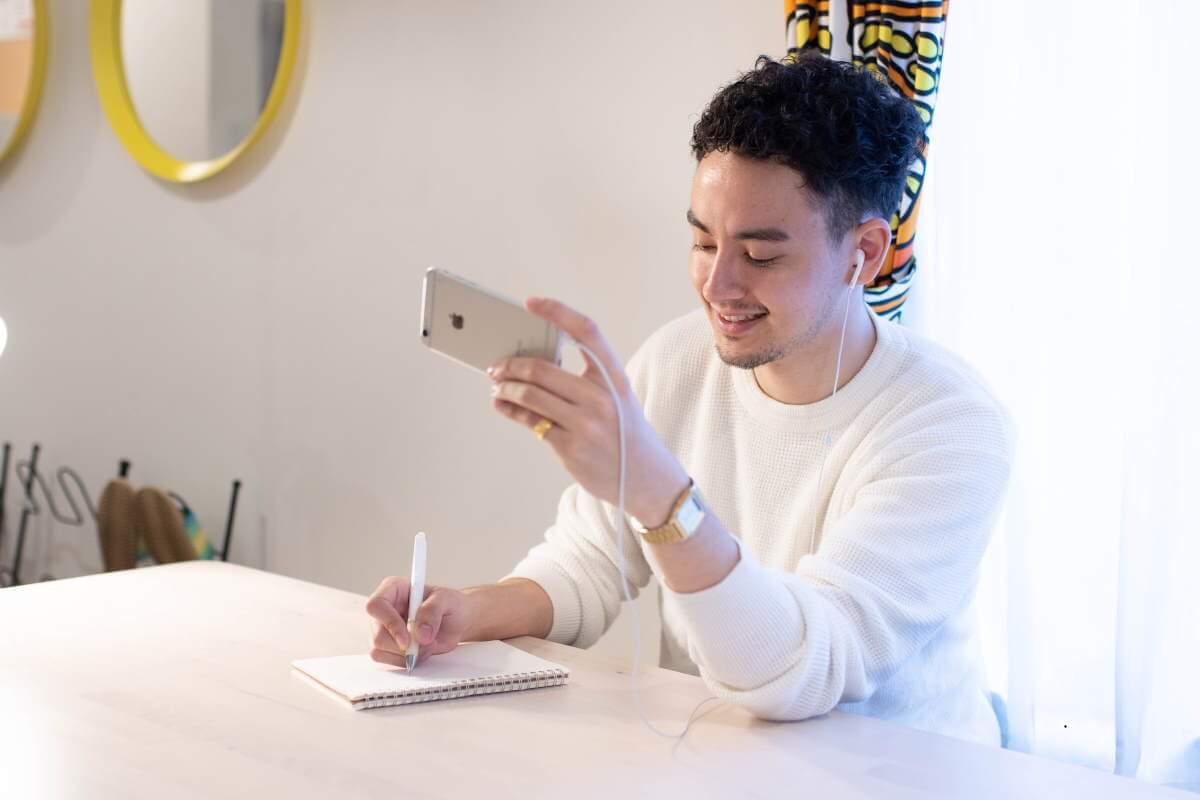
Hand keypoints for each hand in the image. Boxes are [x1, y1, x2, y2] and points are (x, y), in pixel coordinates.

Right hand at [365, 576, 470, 667]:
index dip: (389, 623)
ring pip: (380, 649)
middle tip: (426, 644)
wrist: (456, 622)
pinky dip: (405, 661)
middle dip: (403, 646)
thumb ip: (432, 611)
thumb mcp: (447, 600)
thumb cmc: (450, 604)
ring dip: (406, 654)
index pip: (377, 605)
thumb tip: (420, 633)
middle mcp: (385, 609)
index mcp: (393, 589)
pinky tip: (420, 652)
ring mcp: (384, 629)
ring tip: (427, 645)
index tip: (407, 639)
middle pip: (378, 634)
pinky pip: (387, 660)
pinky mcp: (388, 646)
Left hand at [487, 297, 689, 525]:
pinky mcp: (571, 448)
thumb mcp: (617, 398)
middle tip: (496, 366)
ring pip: (530, 395)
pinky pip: (531, 422)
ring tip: (497, 386)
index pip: (587, 332)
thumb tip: (536, 364)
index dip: (558, 312)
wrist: (646, 478)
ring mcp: (586, 424)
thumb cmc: (625, 432)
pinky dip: (510, 410)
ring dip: (506, 388)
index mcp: (615, 378)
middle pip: (543, 369)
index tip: (532, 303)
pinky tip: (502, 405)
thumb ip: (586, 379)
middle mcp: (602, 398)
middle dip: (512, 365)